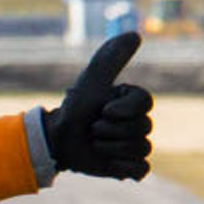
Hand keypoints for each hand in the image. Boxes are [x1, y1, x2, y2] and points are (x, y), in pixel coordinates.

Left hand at [43, 32, 152, 179]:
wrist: (57, 141)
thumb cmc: (74, 109)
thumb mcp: (91, 81)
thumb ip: (110, 57)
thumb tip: (136, 34)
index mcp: (132, 100)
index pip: (146, 103)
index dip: (123, 110)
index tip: (103, 110)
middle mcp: (137, 121)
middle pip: (144, 128)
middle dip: (111, 130)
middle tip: (92, 128)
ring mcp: (135, 144)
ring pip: (141, 149)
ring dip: (110, 147)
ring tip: (94, 143)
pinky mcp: (130, 166)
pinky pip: (140, 170)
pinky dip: (121, 168)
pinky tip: (107, 163)